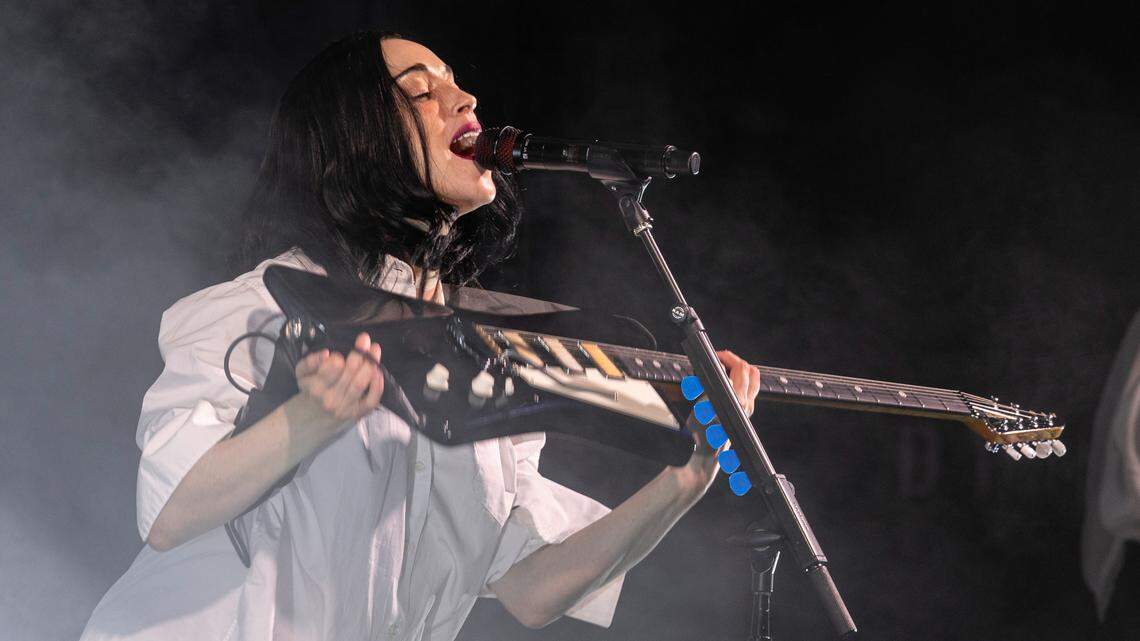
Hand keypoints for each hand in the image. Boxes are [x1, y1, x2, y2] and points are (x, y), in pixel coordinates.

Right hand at [293, 332, 383, 432]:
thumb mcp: (302, 373)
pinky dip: (377, 386)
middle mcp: (330, 399)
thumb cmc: (310, 388)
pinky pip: (371, 401)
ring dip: (370, 365)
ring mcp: (345, 407)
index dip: (338, 358)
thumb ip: (311, 361)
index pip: (332, 368)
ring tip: (374, 350)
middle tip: (364, 340)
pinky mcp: (358, 413)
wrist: (314, 415)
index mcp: (316, 386)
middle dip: (360, 354)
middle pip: (350, 373)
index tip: (340, 354)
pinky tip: (378, 373)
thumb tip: (326, 354)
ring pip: (360, 384)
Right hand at [671, 350, 760, 497]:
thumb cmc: (701, 436)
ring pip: (753, 378)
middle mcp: (747, 404)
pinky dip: (740, 378)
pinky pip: (749, 387)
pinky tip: (725, 381)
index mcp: (738, 401)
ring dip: (739, 369)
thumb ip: (709, 388)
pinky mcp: (746, 411)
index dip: (726, 357)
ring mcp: (748, 408)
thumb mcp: (700, 408)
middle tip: (718, 360)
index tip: (713, 356)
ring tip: (722, 368)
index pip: (739, 368)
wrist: (706, 456)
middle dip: (733, 360)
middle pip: (749, 370)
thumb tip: (717, 373)